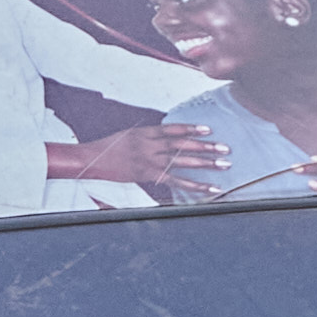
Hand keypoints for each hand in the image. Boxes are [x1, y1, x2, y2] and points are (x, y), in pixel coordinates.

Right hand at [54, 119, 229, 196]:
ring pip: (184, 161)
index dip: (191, 129)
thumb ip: (146, 138)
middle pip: (184, 144)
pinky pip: (176, 181)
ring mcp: (151, 160)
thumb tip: (161, 139)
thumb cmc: (107, 149)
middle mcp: (151, 144)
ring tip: (224, 163)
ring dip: (206, 162)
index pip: (173, 129)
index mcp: (146, 133)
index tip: (208, 129)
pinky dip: (195, 185)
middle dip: (207, 146)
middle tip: (226, 148)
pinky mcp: (149, 175)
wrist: (90, 159)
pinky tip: (209, 187)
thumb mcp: (127, 136)